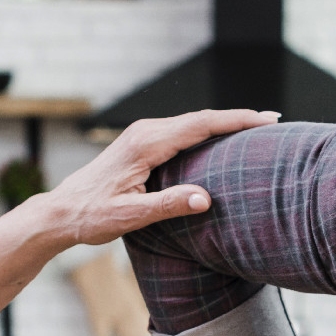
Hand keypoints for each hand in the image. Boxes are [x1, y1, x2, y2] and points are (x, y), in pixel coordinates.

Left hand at [31, 108, 279, 247]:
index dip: (236, 121)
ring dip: (223, 124)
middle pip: (201, 118)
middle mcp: (145, 131)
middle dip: (238, 118)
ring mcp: (142, 135)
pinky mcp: (141, 143)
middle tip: (274, 122)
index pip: (201, 125)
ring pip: (192, 123)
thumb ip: (168, 206)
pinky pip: (181, 131)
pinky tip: (221, 140)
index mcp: (146, 144)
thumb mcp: (130, 217)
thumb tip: (206, 198)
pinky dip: (206, 132)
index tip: (267, 119)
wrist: (61, 212)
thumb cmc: (92, 216)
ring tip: (255, 129)